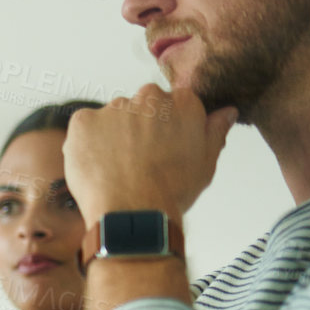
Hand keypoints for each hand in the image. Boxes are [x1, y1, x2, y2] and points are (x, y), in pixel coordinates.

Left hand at [63, 83, 235, 223]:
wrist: (133, 212)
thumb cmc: (171, 191)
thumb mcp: (206, 162)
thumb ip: (214, 131)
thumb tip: (225, 112)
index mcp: (182, 103)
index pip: (173, 103)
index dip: (166, 127)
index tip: (162, 146)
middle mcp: (149, 98)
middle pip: (142, 106)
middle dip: (139, 127)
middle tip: (138, 159)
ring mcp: (114, 108)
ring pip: (113, 116)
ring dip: (113, 134)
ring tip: (117, 167)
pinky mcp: (84, 121)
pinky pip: (84, 126)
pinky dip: (87, 142)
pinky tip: (98, 164)